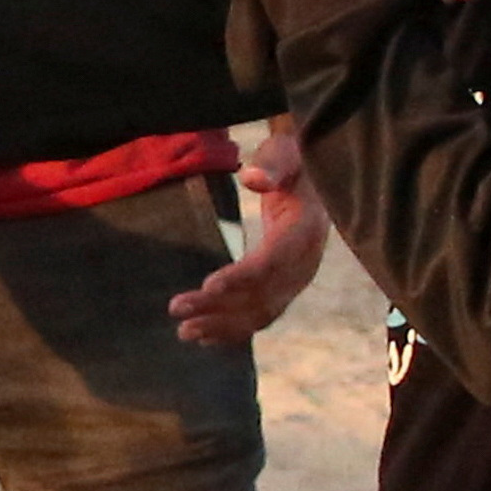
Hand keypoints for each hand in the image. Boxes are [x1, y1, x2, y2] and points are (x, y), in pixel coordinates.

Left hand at [168, 174, 330, 346]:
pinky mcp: (284, 289)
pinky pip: (260, 315)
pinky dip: (233, 329)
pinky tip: (204, 338)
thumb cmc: (292, 163)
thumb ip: (273, 164)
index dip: (242, 276)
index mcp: (305, 231)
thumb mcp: (285, 152)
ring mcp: (295, 280)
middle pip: (260, 294)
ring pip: (259, 312)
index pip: (273, 261)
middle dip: (219, 307)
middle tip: (177, 310)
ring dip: (221, 325)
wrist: (314, 182)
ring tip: (184, 332)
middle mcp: (304, 263)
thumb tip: (253, 178)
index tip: (208, 286)